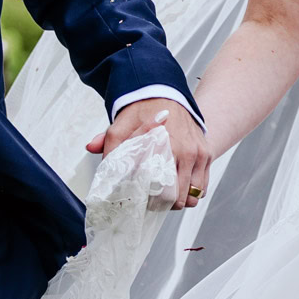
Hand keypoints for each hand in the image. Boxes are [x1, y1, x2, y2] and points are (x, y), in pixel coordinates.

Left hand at [86, 99, 209, 208]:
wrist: (165, 93)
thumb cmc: (142, 111)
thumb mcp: (120, 125)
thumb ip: (107, 141)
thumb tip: (91, 149)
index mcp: (168, 147)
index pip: (165, 192)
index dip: (152, 203)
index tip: (141, 201)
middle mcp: (188, 152)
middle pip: (180, 198)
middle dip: (165, 204)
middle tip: (151, 201)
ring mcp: (200, 154)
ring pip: (194, 194)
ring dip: (180, 199)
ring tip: (164, 194)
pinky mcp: (207, 154)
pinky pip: (203, 185)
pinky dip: (192, 190)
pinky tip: (177, 186)